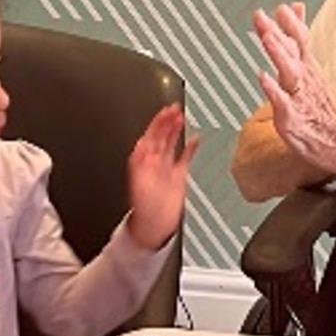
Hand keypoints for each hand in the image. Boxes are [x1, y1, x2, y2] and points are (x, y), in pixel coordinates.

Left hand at [126, 104, 198, 250]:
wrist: (153, 227)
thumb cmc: (144, 209)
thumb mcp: (139, 183)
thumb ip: (142, 163)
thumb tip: (144, 145)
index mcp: (143, 161)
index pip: (151, 135)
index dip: (158, 121)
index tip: (166, 110)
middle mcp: (154, 162)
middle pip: (161, 135)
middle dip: (168, 121)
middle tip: (175, 108)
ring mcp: (166, 168)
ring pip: (172, 142)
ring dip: (176, 129)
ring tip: (182, 117)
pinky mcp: (178, 176)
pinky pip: (184, 157)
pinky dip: (190, 148)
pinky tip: (195, 139)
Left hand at [253, 2, 335, 170]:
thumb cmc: (322, 106)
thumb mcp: (311, 66)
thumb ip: (298, 37)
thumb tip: (295, 8)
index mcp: (308, 67)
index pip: (299, 40)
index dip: (290, 24)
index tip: (281, 8)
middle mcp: (305, 79)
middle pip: (291, 52)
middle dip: (277, 33)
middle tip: (264, 18)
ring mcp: (299, 98)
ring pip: (289, 73)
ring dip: (279, 55)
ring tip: (268, 39)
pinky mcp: (293, 118)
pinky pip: (282, 102)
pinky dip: (274, 90)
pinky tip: (264, 78)